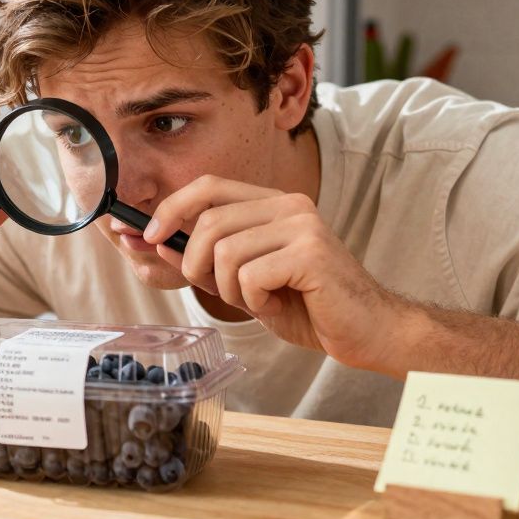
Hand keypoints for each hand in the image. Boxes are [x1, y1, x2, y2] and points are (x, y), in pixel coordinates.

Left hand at [144, 175, 405, 370]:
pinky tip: (278, 306)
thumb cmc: (310, 307)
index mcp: (274, 203)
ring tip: (260, 301)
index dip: (172, 208)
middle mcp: (290, 205)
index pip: (208, 186)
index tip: (150, 235)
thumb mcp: (247, 282)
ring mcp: (303, 226)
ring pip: (225, 252)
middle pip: (209, 222)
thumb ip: (208, 260)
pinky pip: (250, 275)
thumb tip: (158, 243)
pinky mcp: (311, 253)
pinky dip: (253, 301)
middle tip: (221, 291)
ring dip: (230, 289)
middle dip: (196, 264)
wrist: (368, 331)